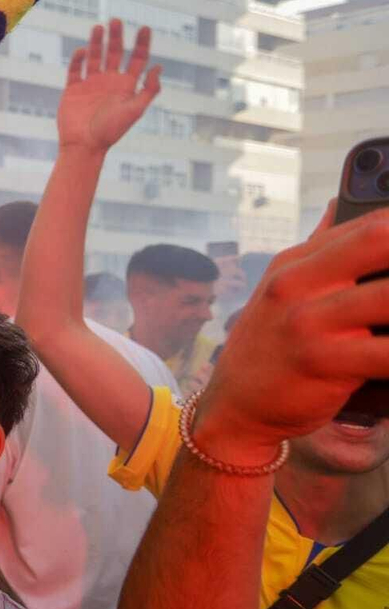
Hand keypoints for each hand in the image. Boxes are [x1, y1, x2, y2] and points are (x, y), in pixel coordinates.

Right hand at [57, 19, 162, 155]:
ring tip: (99, 27)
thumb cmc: (111, 131)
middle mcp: (109, 82)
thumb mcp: (135, 110)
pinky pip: (75, 70)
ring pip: (95, 57)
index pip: (137, 59)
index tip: (145, 28)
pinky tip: (83, 51)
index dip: (142, 43)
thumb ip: (148, 90)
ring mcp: (91, 84)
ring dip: (97, 42)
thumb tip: (158, 67)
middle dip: (117, 37)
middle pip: (115, 53)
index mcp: (126, 86)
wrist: (84, 145)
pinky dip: (78, 59)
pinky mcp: (73, 89)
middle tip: (116, 21)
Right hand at [195, 205, 388, 458]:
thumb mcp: (284, 290)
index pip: (370, 223)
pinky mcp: (321, 362)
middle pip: (379, 240)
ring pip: (388, 296)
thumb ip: (319, 248)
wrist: (235, 405)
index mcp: (298, 262)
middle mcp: (299, 284)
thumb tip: (341, 203)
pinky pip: (386, 353)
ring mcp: (308, 322)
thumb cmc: (271, 347)